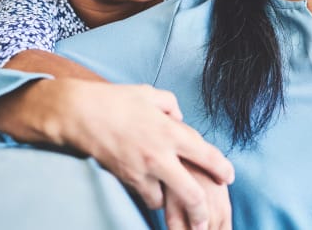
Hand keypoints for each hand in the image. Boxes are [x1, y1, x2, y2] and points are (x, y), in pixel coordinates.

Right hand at [0, 78, 234, 228]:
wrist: (82, 115)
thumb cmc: (118, 100)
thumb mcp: (150, 94)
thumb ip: (171, 105)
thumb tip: (180, 119)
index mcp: (170, 131)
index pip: (205, 154)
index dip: (222, 168)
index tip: (229, 176)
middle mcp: (160, 156)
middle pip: (191, 194)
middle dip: (203, 211)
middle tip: (207, 218)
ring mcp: (142, 171)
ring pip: (165, 201)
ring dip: (172, 202)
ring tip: (178, 203)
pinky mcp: (126, 179)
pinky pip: (146, 196)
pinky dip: (152, 196)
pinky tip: (154, 190)